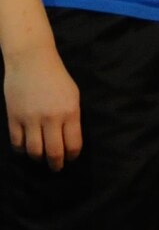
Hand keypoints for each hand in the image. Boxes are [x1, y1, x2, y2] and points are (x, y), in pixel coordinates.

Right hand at [4, 44, 80, 170]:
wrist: (31, 61)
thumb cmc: (57, 77)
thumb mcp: (73, 96)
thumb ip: (72, 117)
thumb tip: (69, 139)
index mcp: (70, 112)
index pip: (73, 144)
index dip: (73, 156)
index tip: (71, 158)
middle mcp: (51, 118)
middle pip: (53, 152)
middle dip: (56, 164)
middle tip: (57, 168)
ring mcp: (30, 119)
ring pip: (34, 151)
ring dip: (38, 159)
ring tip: (41, 159)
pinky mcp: (14, 117)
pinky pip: (17, 142)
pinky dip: (22, 150)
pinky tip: (26, 149)